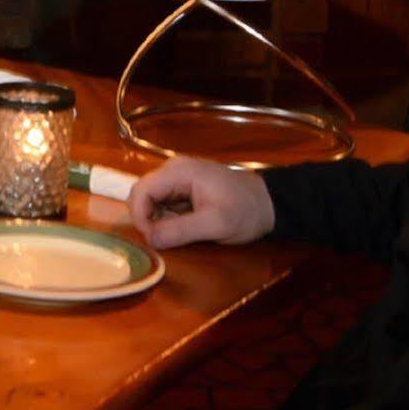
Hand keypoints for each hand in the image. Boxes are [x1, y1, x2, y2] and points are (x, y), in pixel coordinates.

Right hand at [128, 155, 274, 249]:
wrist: (268, 204)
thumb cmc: (245, 212)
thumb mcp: (215, 224)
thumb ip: (180, 230)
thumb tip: (150, 239)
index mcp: (179, 172)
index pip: (142, 190)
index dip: (140, 216)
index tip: (152, 239)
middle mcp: (173, 169)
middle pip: (142, 192)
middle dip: (146, 218)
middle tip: (162, 239)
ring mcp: (177, 176)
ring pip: (150, 198)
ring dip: (156, 219)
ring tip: (179, 232)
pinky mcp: (182, 185)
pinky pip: (162, 201)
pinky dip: (166, 216)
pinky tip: (184, 225)